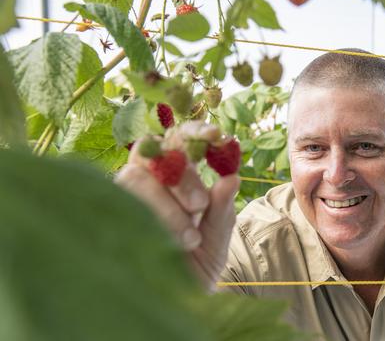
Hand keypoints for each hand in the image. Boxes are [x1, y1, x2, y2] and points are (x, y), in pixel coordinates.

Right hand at [115, 122, 239, 291]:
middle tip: (199, 206)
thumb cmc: (196, 264)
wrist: (173, 301)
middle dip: (181, 176)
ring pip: (133, 176)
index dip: (193, 131)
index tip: (216, 135)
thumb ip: (222, 209)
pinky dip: (144, 218)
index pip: (178, 140)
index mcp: (176, 177)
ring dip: (164, 204)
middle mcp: (146, 181)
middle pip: (153, 152)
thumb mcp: (216, 239)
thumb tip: (232, 176)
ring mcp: (123, 198)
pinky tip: (162, 242)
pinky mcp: (105, 215)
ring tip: (188, 238)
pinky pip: (115, 202)